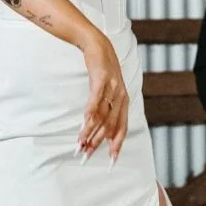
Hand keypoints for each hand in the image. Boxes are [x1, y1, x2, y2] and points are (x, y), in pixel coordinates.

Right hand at [79, 30, 128, 160]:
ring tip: (81, 142)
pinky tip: (85, 122)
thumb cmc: (101, 71)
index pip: (122, 128)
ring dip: (90, 130)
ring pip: (102, 115)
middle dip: (98, 142)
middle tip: (87, 154)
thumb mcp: (107, 91)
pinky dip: (90, 112)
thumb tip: (99, 129)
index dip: (117, 144)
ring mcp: (112, 87)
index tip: (111, 160)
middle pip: (110, 125)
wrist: (98, 45)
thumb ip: (105, 109)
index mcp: (124, 102)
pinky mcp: (102, 79)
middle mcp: (121, 96)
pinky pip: (96, 99)